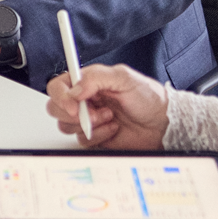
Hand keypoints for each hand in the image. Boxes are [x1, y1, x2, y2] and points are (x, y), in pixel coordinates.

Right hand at [46, 64, 167, 148]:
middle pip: (56, 108)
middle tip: (94, 112)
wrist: (162, 124)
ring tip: (109, 117)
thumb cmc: (148, 98)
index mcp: (88, 83)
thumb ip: (96, 77)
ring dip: (89, 124)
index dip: (60, 96)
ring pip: (66, 126)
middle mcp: (84, 101)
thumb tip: (74, 90)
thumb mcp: (124, 78)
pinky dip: (99, 135)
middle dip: (73, 113)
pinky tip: (113, 128)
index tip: (74, 104)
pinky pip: (82, 141)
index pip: (58, 86)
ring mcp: (87, 120)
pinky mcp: (94, 136)